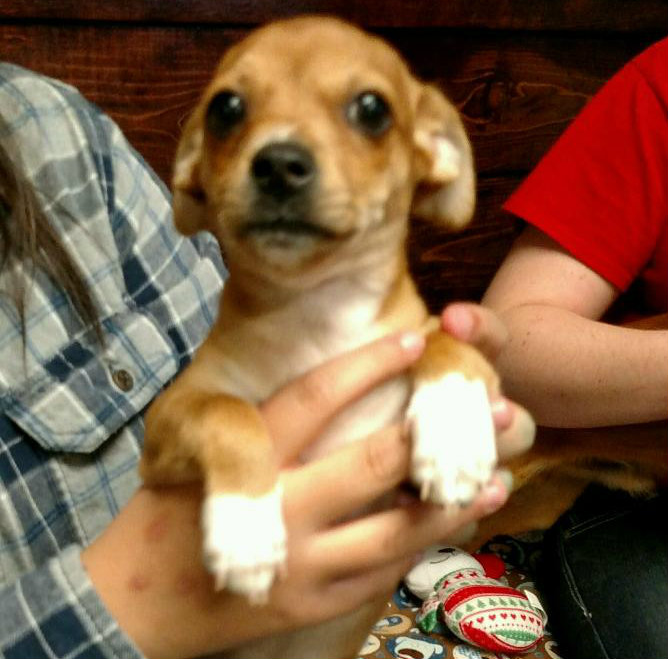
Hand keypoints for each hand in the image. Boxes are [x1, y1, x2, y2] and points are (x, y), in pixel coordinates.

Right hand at [82, 328, 533, 658]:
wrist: (138, 602)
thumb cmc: (167, 517)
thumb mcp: (200, 457)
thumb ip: (265, 427)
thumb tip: (335, 390)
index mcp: (247, 461)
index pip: (313, 398)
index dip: (367, 363)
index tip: (414, 336)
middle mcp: (282, 512)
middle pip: (368, 464)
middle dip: (427, 432)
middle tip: (487, 406)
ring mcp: (304, 565)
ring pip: (393, 531)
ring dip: (448, 501)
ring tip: (497, 477)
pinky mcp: (317, 603)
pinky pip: (383, 572)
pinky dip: (423, 544)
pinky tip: (456, 522)